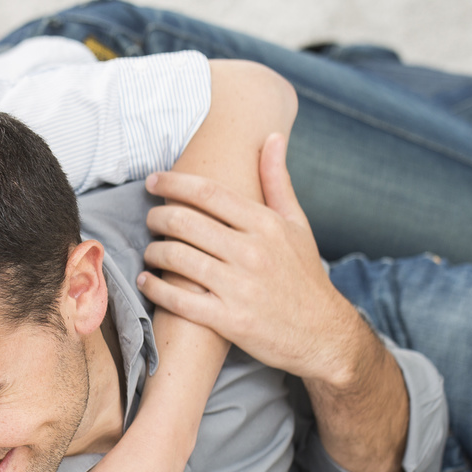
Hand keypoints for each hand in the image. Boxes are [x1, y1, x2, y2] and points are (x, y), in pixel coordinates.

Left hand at [137, 133, 365, 386]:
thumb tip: (272, 137)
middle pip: (185, 222)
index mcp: (265, 224)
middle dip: (157, 216)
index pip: (208, 192)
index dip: (173, 183)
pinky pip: (179, 300)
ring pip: (177, 259)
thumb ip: (278, 182)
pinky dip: (156, 288)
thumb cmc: (305, 277)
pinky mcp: (229, 321)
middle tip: (149, 218)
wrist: (323, 335)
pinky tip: (147, 282)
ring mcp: (239, 288)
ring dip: (154, 251)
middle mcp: (251, 252)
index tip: (154, 181)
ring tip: (150, 250)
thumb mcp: (298, 225)